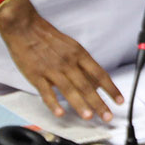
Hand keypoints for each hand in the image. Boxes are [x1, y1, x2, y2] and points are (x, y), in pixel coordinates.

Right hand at [0, 0, 122, 120]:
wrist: (25, 28)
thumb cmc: (48, 38)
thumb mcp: (71, 46)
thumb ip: (82, 65)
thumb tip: (95, 82)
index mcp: (79, 54)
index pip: (99, 73)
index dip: (111, 88)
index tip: (118, 100)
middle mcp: (68, 62)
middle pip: (87, 85)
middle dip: (99, 103)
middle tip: (107, 116)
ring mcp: (52, 70)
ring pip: (69, 90)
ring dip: (80, 105)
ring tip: (89, 117)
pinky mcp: (36, 75)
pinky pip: (46, 92)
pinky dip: (54, 103)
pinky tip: (60, 113)